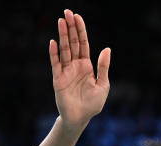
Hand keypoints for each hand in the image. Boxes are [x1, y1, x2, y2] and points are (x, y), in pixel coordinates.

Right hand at [49, 10, 110, 130]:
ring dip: (63, 36)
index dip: (80, 30)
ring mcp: (66, 71)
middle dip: (70, 28)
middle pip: (72, 43)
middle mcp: (74, 65)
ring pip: (64, 50)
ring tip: (61, 21)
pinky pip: (56, 64)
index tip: (77, 17)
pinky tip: (54, 43)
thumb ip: (103, 67)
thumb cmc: (92, 103)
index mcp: (86, 65)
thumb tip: (107, 49)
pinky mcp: (58, 79)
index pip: (83, 44)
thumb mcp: (103, 85)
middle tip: (67, 12)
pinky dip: (54, 54)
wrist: (81, 118)